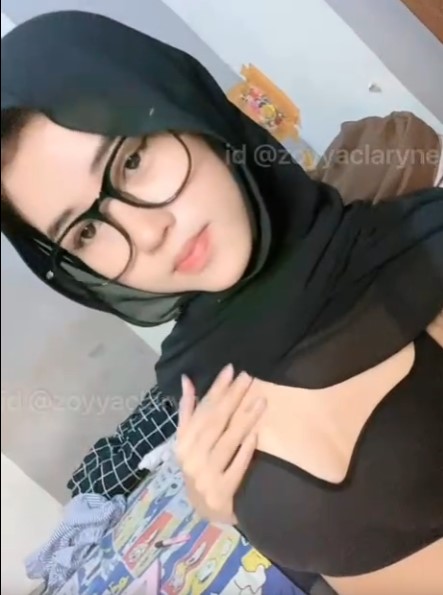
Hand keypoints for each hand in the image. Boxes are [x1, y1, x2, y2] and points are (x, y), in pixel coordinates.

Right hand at [175, 364, 265, 524]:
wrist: (205, 510)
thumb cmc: (198, 467)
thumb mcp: (187, 441)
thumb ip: (188, 410)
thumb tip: (186, 379)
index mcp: (183, 443)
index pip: (202, 411)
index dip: (216, 389)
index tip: (230, 370)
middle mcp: (192, 458)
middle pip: (215, 423)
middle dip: (233, 398)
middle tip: (249, 377)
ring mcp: (206, 476)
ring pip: (227, 442)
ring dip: (244, 420)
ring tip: (260, 399)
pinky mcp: (222, 492)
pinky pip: (235, 467)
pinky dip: (244, 451)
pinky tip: (256, 435)